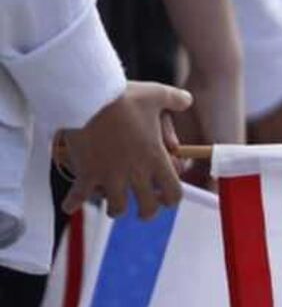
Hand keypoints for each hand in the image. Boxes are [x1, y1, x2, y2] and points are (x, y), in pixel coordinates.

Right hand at [61, 82, 191, 218]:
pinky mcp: (87, 173)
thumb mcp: (156, 94)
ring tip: (113, 206)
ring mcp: (111, 176)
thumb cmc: (123, 97)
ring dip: (115, 209)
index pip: (173, 193)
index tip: (165, 199)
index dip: (171, 199)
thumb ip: (175, 99)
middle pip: (148, 208)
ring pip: (117, 209)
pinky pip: (78, 197)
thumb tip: (187, 99)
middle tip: (142, 210)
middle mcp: (136, 173)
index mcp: (156, 159)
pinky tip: (69, 206)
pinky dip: (72, 203)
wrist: (88, 97)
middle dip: (147, 212)